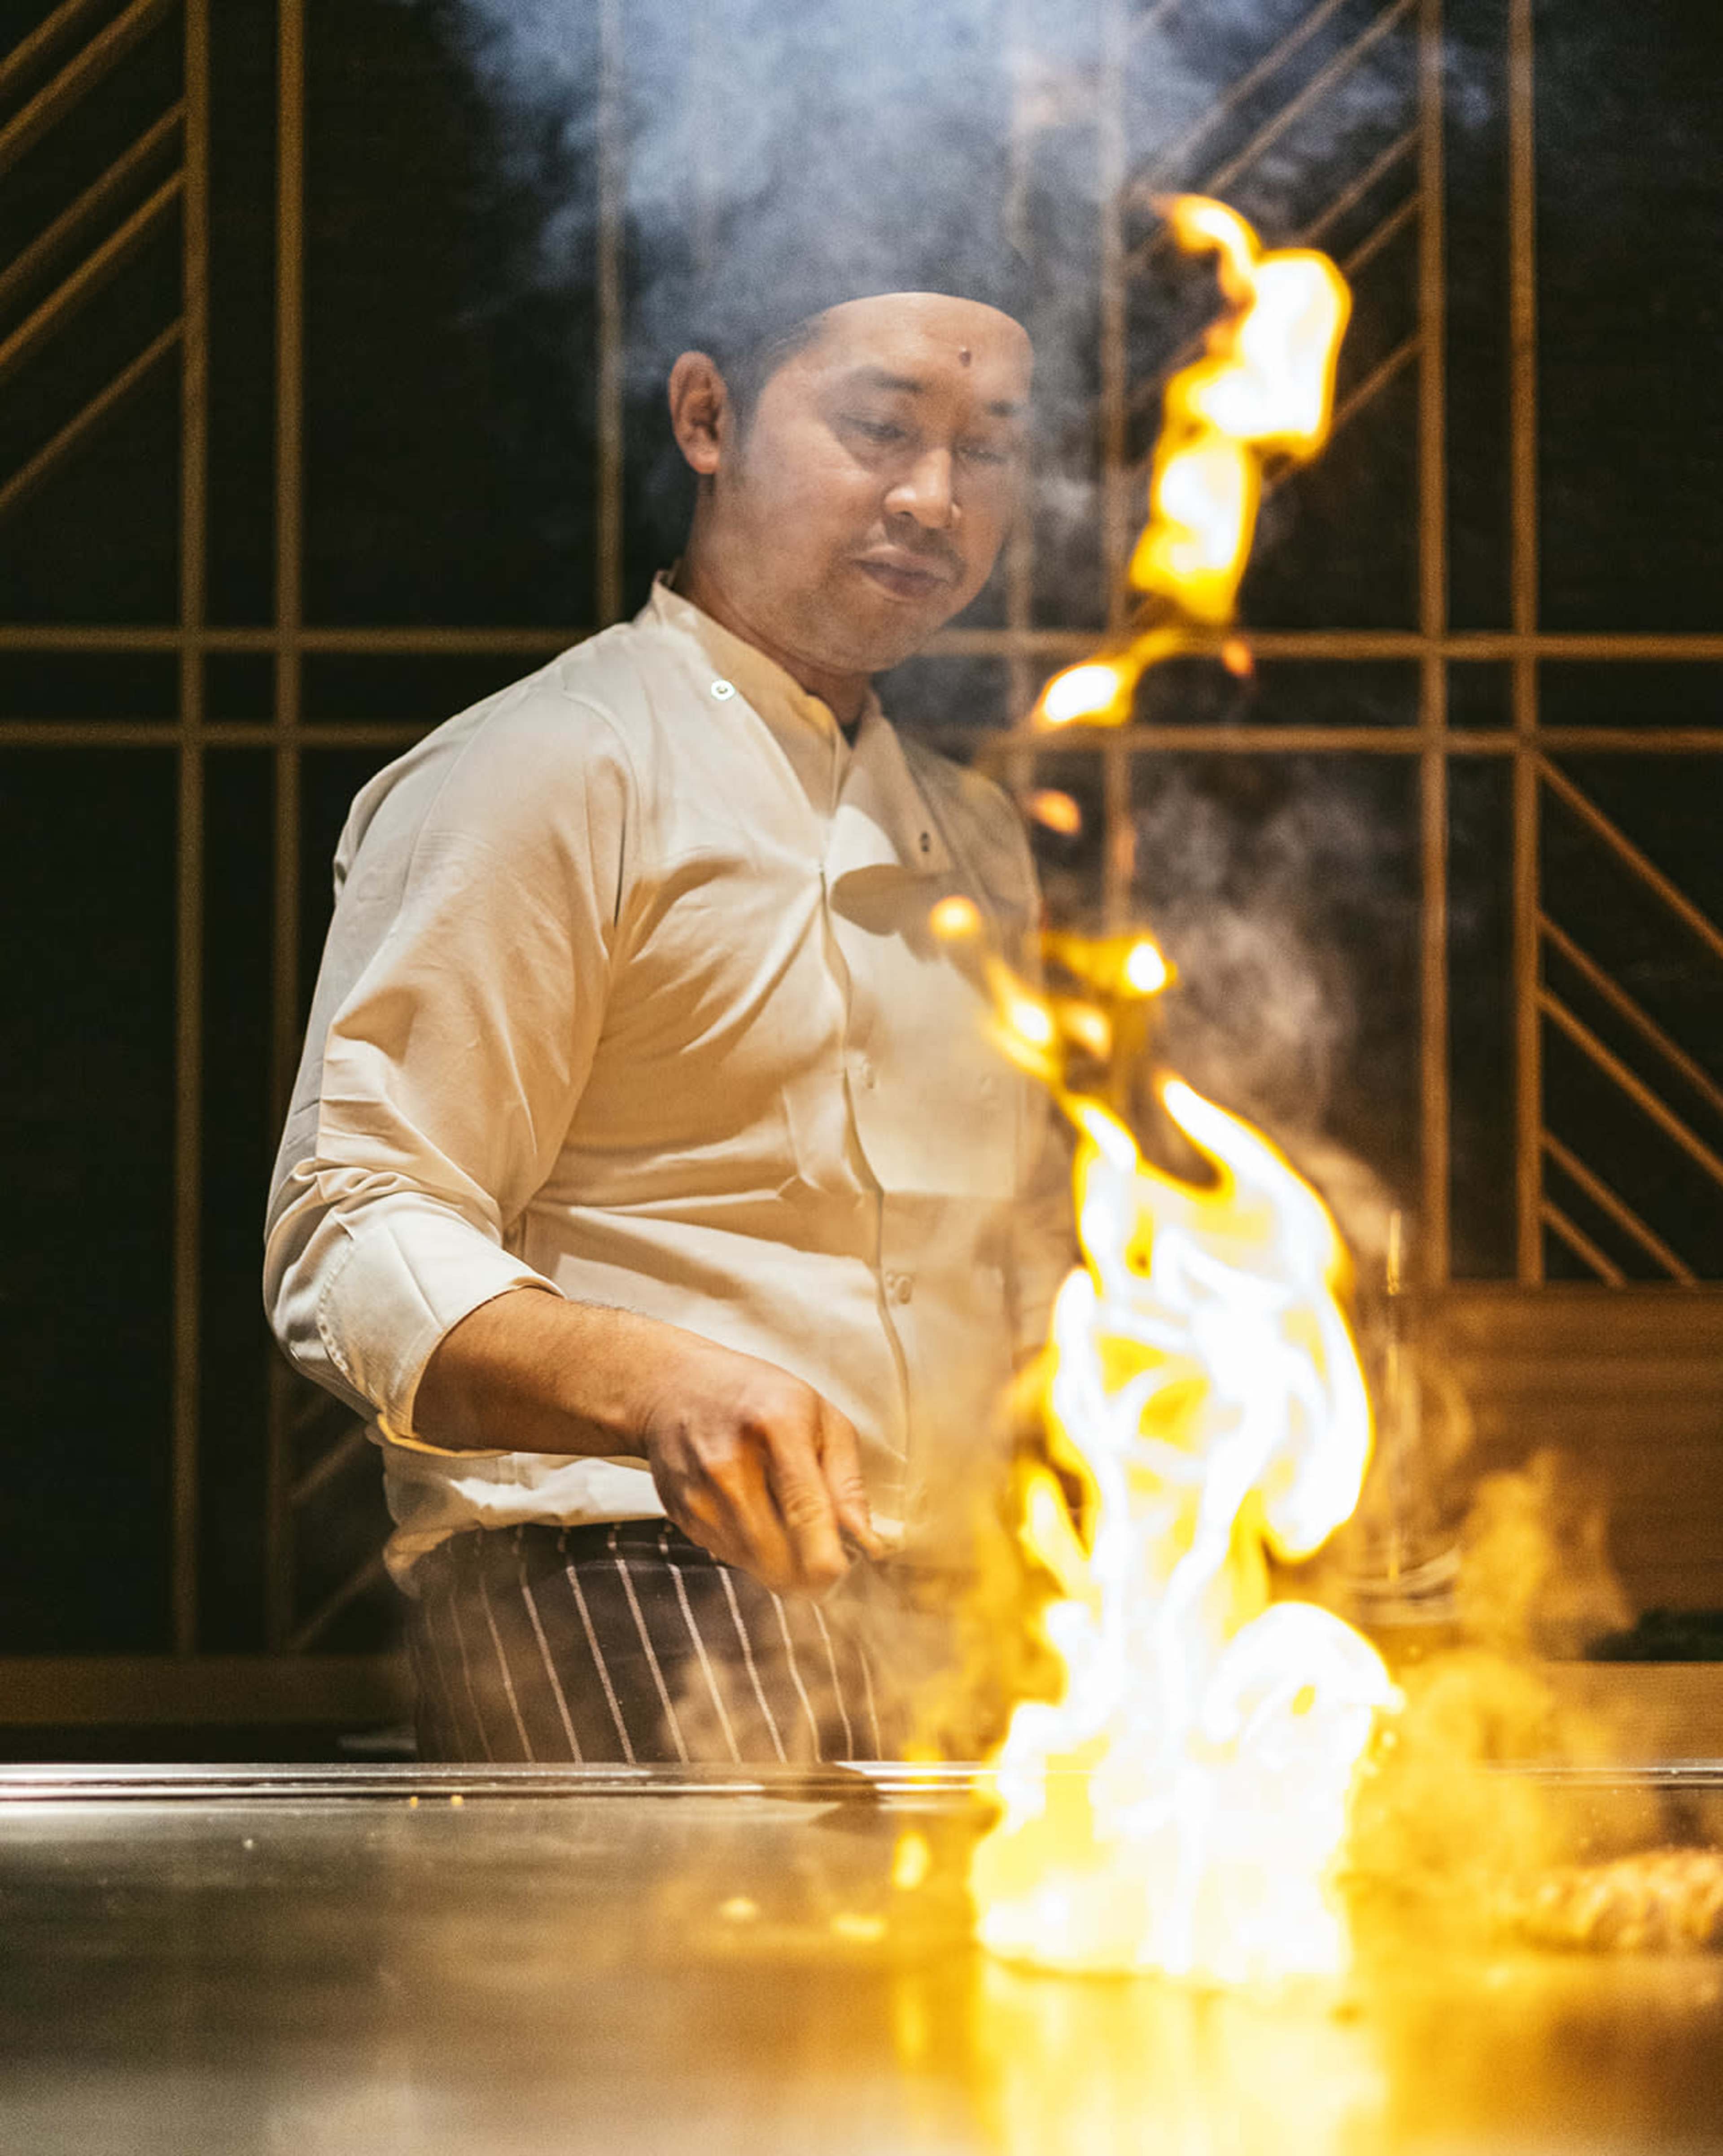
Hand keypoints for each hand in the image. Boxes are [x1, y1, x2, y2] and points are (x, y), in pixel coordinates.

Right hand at [638, 1336, 886, 1595]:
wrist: (676, 1387)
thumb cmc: (757, 1396)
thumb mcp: (820, 1417)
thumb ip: (847, 1481)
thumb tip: (866, 1541)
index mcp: (776, 1428)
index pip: (805, 1512)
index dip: (828, 1559)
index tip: (845, 1575)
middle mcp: (730, 1465)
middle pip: (779, 1556)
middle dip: (810, 1571)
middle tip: (825, 1554)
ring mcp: (700, 1494)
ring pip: (755, 1566)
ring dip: (782, 1563)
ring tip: (787, 1523)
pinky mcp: (682, 1515)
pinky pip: (730, 1558)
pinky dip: (752, 1552)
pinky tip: (754, 1516)